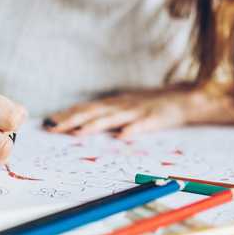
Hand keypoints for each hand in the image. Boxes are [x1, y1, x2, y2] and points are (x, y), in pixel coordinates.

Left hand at [43, 87, 206, 138]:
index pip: (86, 109)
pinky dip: (133, 129)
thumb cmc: (150, 105)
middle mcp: (122, 105)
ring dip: (95, 125)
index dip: (67, 115)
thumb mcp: (125, 107)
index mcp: (114, 104)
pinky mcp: (155, 118)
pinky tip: (122, 136)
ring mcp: (138, 111)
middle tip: (53, 128)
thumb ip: (105, 115)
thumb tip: (80, 125)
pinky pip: (143, 125)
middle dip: (72, 120)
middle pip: (93, 112)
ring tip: (78, 133)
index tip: (49, 123)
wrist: (184, 99)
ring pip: (113, 118)